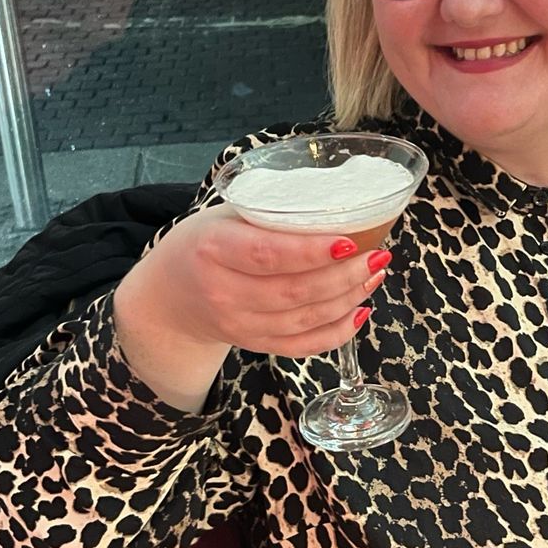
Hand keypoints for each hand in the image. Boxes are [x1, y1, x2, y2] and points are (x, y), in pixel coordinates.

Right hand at [112, 204, 387, 409]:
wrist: (169, 294)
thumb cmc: (208, 241)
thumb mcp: (227, 215)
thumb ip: (273, 211)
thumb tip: (342, 201)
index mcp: (213, 249)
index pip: (267, 254)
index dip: (311, 252)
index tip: (350, 240)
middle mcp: (223, 292)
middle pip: (293, 292)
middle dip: (344, 276)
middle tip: (378, 255)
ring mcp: (238, 325)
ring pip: (302, 320)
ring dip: (347, 299)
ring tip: (375, 274)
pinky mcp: (253, 345)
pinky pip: (301, 346)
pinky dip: (336, 332)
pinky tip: (361, 310)